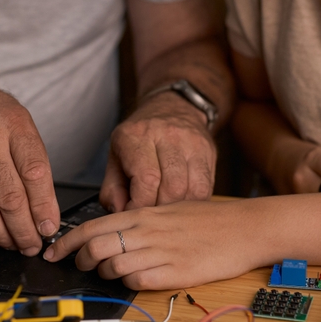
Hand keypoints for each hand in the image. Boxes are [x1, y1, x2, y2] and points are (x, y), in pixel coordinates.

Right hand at [0, 69, 60, 255]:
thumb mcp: (16, 118)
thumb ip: (31, 155)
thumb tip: (45, 200)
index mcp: (13, 126)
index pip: (34, 172)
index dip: (44, 205)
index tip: (50, 225)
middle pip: (10, 197)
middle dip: (26, 229)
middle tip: (35, 243)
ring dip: (4, 234)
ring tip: (17, 244)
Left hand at [43, 200, 252, 289]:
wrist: (246, 227)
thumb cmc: (210, 220)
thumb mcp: (169, 210)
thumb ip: (141, 220)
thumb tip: (113, 232)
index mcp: (144, 213)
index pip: (93, 226)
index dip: (67, 242)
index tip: (54, 252)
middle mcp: (148, 230)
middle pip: (95, 246)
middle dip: (80, 260)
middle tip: (81, 265)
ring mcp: (161, 251)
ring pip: (112, 264)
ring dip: (105, 273)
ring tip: (112, 273)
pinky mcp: (176, 272)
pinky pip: (137, 280)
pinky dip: (129, 283)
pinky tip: (136, 279)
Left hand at [100, 93, 215, 213]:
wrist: (172, 107)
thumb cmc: (139, 138)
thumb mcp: (116, 157)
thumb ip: (112, 188)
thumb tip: (118, 213)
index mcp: (137, 135)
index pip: (147, 180)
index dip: (140, 205)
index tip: (133, 212)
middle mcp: (166, 134)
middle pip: (172, 188)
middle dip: (160, 209)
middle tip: (150, 213)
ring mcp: (191, 142)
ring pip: (192, 190)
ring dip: (178, 208)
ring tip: (165, 208)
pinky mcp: (208, 151)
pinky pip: (205, 187)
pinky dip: (193, 203)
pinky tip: (182, 201)